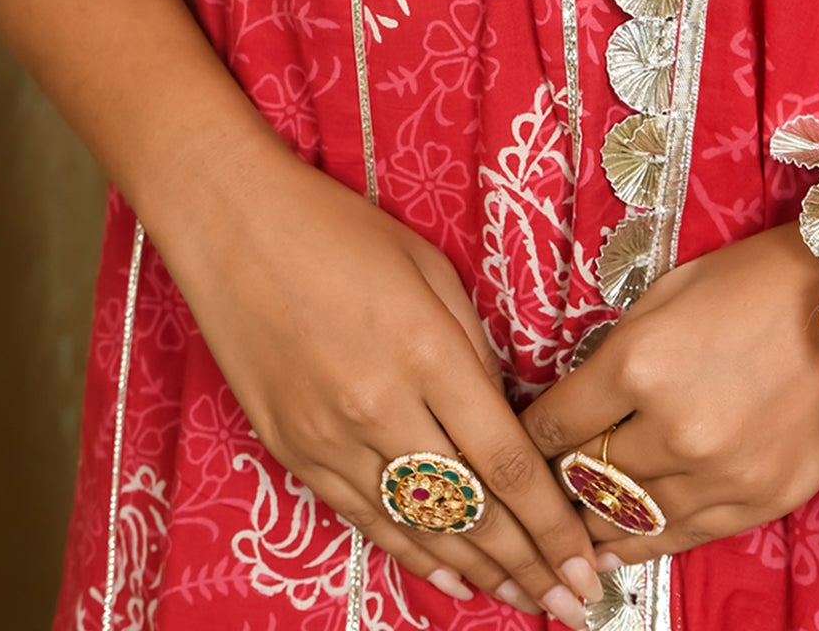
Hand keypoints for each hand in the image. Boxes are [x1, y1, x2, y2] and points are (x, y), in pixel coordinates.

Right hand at [168, 143, 602, 625]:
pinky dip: (414, 555)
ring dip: (480, 572)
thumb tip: (505, 417)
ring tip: (527, 600)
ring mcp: (332, 438)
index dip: (552, 525)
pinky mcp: (295, 452)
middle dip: (529, 564)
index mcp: (428, 352)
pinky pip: (365, 520)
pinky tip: (453, 578)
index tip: (585, 563)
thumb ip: (472, 350)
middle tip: (573, 604)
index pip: (506, 463)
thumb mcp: (430, 269)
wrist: (232, 226)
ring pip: (419, 528)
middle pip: (470, 510)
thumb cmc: (339, 230)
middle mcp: (381, 408)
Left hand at [520, 224, 818, 566]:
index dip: (527, 436)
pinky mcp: (757, 502)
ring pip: (624, 519)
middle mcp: (672, 429)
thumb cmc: (762, 280)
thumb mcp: (671, 292)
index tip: (514, 442)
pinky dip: (639, 546)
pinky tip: (611, 551)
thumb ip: (620, 350)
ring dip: (589, 520)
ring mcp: (717, 474)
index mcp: (641, 361)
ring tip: (564, 525)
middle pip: (583, 476)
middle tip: (534, 486)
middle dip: (554, 480)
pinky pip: (678, 538)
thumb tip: (579, 399)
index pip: (553, 422)